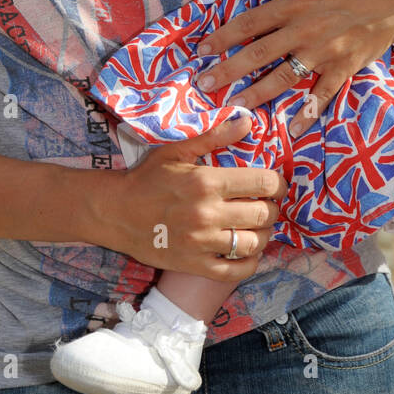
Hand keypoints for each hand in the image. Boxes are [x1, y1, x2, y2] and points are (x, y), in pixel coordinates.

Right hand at [113, 114, 285, 279]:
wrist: (114, 212)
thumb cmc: (146, 179)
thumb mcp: (176, 151)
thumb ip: (214, 136)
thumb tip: (248, 121)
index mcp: (206, 182)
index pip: (263, 183)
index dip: (278, 183)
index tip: (277, 185)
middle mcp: (207, 214)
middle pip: (264, 214)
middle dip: (273, 208)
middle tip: (268, 205)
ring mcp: (201, 243)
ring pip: (254, 243)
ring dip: (264, 235)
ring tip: (259, 227)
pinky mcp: (194, 265)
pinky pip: (235, 271)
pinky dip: (250, 264)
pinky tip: (249, 253)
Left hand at [194, 0, 393, 133]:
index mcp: (294, 4)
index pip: (249, 23)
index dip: (222, 37)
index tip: (200, 50)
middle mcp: (304, 31)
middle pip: (258, 55)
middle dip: (228, 71)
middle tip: (203, 86)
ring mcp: (324, 53)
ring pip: (284, 78)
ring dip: (256, 94)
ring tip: (234, 107)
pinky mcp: (344, 69)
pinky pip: (322, 96)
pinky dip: (307, 114)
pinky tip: (291, 131)